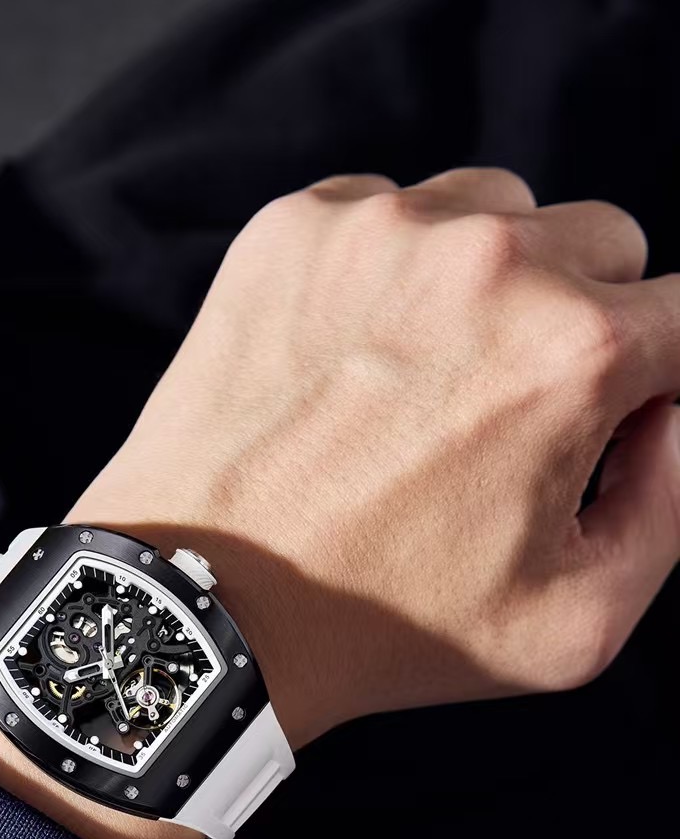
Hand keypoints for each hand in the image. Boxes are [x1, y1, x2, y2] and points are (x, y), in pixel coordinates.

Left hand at [71, 167, 679, 749]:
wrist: (205, 609)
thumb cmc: (386, 627)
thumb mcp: (574, 621)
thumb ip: (676, 504)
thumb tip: (679, 410)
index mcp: (576, 351)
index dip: (657, 381)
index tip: (605, 425)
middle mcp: (487, 260)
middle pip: (605, 245)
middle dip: (583, 323)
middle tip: (506, 416)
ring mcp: (381, 229)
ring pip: (502, 211)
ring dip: (493, 282)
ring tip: (424, 386)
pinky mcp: (294, 227)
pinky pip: (391, 211)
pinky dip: (392, 271)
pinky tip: (354, 363)